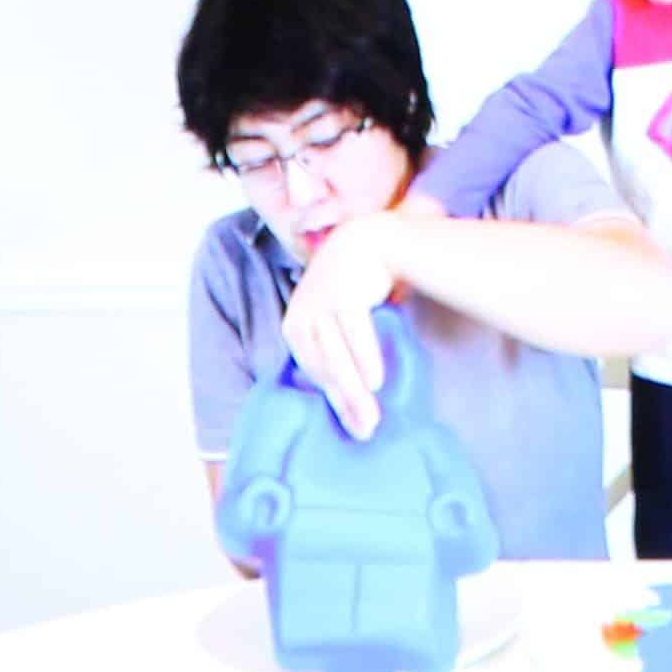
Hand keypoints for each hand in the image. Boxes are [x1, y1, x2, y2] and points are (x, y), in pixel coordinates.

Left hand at [279, 212, 409, 438]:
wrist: (366, 240)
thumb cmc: (355, 287)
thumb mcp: (338, 320)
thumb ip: (338, 351)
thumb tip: (352, 396)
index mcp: (295, 327)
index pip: (315, 372)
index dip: (335, 401)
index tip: (354, 428)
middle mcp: (302, 315)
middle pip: (325, 368)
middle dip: (347, 404)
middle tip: (366, 431)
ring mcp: (320, 302)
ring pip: (337, 355)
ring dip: (355, 389)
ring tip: (372, 417)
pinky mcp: (342, 292)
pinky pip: (353, 332)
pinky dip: (365, 357)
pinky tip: (375, 381)